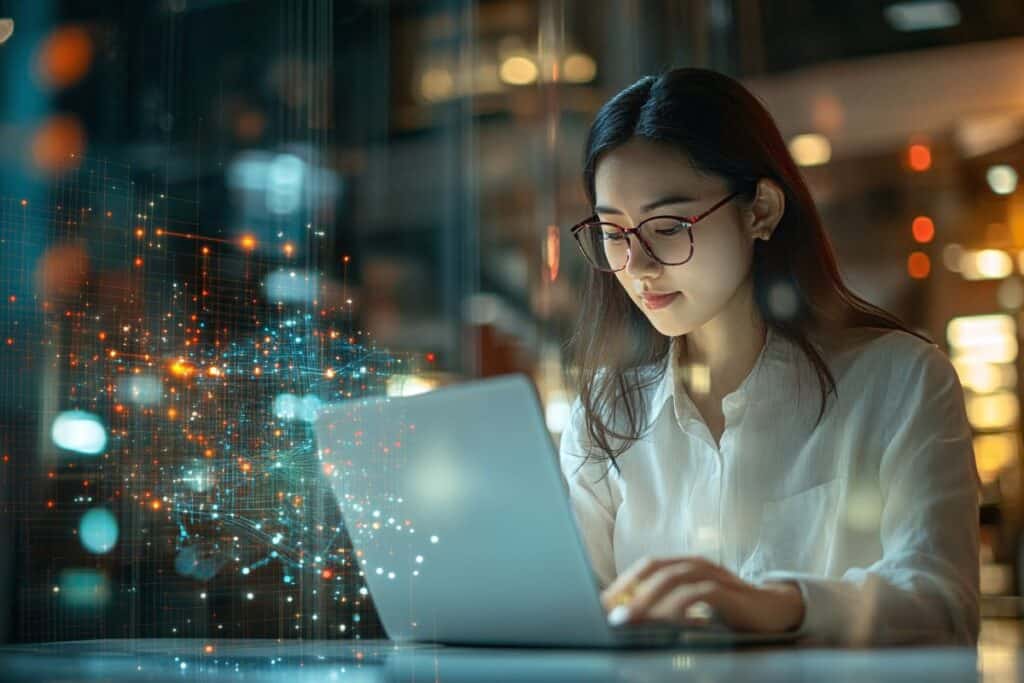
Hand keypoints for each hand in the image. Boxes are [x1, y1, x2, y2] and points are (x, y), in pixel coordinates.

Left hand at [600, 555, 804, 633]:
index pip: (647, 567)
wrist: (774, 612)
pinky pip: (698, 594)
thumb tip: (630, 616)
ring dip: (646, 599)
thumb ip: (668, 608)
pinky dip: (678, 606)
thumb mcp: (694, 609)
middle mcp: (696, 564)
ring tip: (627, 619)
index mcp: (684, 565)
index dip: (624, 583)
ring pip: (673, 579)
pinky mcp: (729, 592)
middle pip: (655, 568)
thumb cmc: (729, 611)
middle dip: (628, 589)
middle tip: (608, 612)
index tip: (602, 603)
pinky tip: (665, 620)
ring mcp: (713, 575)